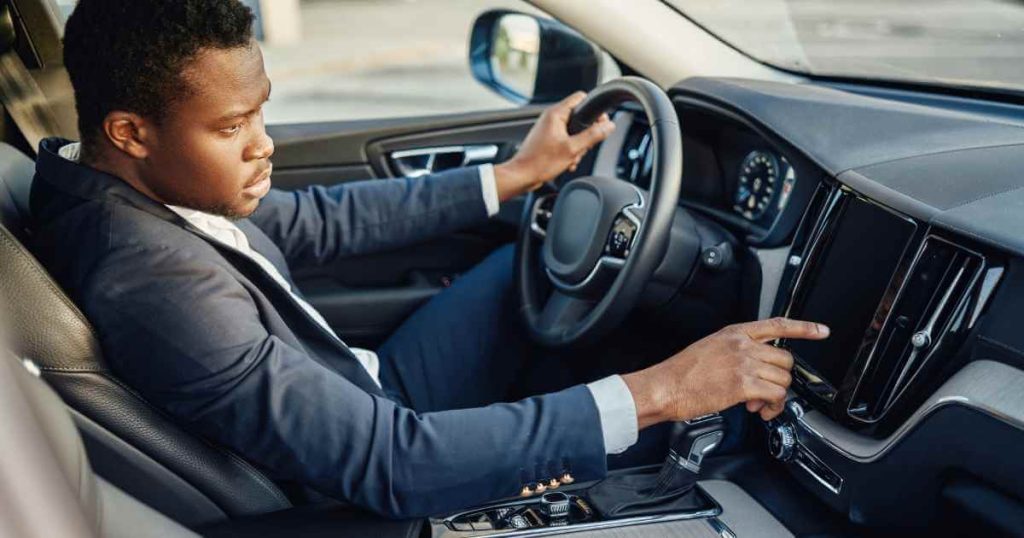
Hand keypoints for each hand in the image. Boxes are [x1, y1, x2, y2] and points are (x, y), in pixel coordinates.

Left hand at [493, 91, 614, 201]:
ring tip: (572, 157)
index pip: (580, 98)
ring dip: (578, 146)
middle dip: (586, 134)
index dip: (593, 109)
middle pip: (580, 117)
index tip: (600, 122)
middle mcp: (551, 118)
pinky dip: (570, 151)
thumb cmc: (540, 162)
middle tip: (583, 146)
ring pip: (574, 132)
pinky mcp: (548, 140)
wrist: (522, 176)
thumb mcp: (573, 149)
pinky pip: (566, 141)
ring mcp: (549, 129)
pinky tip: (567, 162)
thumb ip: (593, 135)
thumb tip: (608, 126)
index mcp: (556, 114)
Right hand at [622, 318, 829, 424]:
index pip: (777, 325)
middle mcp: (742, 346)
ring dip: (775, 395)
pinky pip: (775, 394)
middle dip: (780, 377)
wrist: (665, 387)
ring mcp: (743, 364)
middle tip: (763, 391)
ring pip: (783, 379)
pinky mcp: (743, 385)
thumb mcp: (710, 349)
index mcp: (734, 333)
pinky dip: (772, 406)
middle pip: (785, 359)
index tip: (821, 330)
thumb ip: (735, 352)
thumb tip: (754, 367)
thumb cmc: (681, 373)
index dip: (804, 327)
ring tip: (757, 403)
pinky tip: (759, 409)